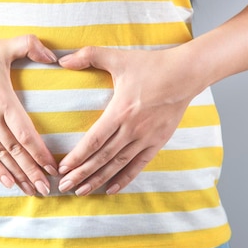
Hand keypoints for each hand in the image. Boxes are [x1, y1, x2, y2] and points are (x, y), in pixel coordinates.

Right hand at [0, 34, 58, 195]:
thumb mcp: (4, 46)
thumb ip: (32, 46)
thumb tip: (55, 56)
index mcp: (4, 102)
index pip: (26, 135)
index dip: (40, 153)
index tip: (53, 167)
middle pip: (16, 152)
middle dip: (33, 172)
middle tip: (47, 189)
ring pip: (2, 157)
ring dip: (18, 175)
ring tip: (32, 191)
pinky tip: (8, 183)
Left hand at [56, 46, 202, 195]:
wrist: (186, 74)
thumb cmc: (151, 65)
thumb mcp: (118, 57)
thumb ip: (88, 56)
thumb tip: (61, 60)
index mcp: (121, 110)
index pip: (94, 140)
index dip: (77, 157)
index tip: (62, 168)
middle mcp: (132, 129)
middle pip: (102, 157)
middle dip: (81, 174)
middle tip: (64, 187)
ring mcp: (146, 137)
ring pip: (118, 164)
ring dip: (99, 179)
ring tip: (81, 191)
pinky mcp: (158, 141)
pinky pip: (138, 165)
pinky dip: (124, 178)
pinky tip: (111, 189)